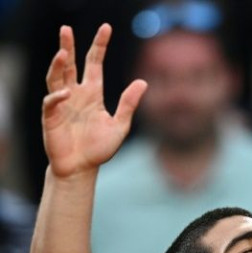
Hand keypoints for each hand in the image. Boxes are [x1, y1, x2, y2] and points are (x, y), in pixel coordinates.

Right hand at [42, 24, 146, 176]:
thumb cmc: (99, 148)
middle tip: (66, 29)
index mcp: (93, 94)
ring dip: (58, 65)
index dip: (99, 46)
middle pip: (71, 65)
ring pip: (56, 77)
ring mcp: (62, 104)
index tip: (106, 28)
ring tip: (63, 52)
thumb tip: (143, 82)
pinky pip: (52, 102)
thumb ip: (128, 104)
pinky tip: (66, 92)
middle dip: (69, 46)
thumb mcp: (120, 126)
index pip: (94, 64)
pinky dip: (58, 96)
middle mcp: (76, 94)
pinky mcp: (52, 117)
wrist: (82, 168)